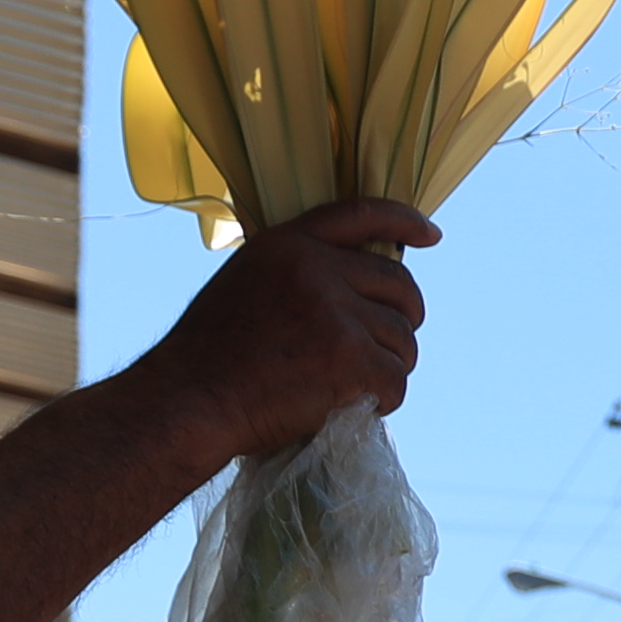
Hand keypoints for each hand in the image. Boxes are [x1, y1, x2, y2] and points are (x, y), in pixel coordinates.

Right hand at [140, 197, 433, 470]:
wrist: (189, 401)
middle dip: (406, 317)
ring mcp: (336, 314)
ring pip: (401, 338)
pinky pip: (395, 380)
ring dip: (391, 365)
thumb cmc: (208, 355)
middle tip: (392, 344)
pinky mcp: (349, 360)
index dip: (404, 222)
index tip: (431, 235)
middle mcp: (317, 271)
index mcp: (289, 245)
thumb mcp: (245, 283)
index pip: (361, 215)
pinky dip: (384, 399)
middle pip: (398, 286)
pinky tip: (359, 406)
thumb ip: (297, 273)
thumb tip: (354, 284)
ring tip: (360, 384)